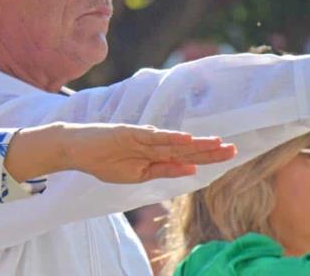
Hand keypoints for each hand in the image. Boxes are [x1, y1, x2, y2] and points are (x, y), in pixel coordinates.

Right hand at [62, 123, 236, 182]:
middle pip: (185, 148)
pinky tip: (187, 139)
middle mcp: (152, 144)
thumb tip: (190, 170)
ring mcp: (141, 138)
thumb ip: (162, 171)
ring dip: (195, 144)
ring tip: (218, 144)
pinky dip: (170, 138)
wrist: (75, 149)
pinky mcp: (129, 133)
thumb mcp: (136, 176)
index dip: (207, 156)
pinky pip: (152, 137)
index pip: (186, 157)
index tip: (229, 155)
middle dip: (209, 150)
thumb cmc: (103, 161)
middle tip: (234, 149)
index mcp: (155, 156)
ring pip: (173, 142)